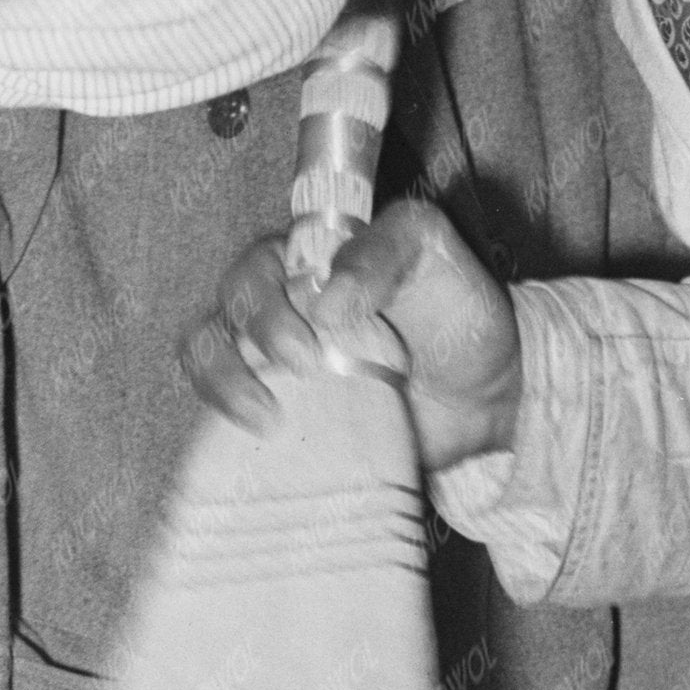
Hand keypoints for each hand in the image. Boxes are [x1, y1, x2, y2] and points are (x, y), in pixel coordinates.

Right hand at [183, 198, 522, 477]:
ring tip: (267, 416)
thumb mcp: (433, 256)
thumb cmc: (457, 314)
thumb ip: (383, 253)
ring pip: (206, 354)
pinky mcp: (274, 411)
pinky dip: (226, 421)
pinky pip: (221, 412)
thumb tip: (326, 302)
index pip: (258, 263)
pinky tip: (261, 436)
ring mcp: (270, 361)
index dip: (268, 293)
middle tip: (308, 367)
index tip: (319, 323)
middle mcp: (278, 304)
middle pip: (226, 309)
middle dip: (255, 335)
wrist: (483, 400)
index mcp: (307, 257)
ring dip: (222, 381)